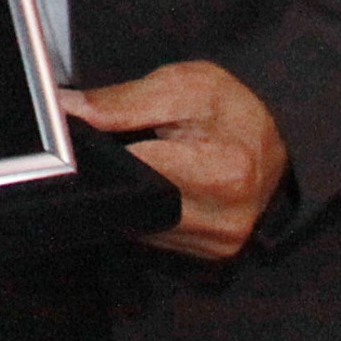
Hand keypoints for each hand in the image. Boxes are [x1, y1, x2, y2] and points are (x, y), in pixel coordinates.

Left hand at [61, 62, 288, 261]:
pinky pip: (155, 235)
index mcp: (220, 174)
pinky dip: (147, 210)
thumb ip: (120, 102)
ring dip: (131, 194)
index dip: (103, 151)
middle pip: (131, 204)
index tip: (90, 135)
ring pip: (138, 223)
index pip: (131, 172)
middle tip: (126, 146)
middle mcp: (221, 220)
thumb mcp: (182, 87)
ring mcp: (217, 243)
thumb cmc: (233, 110)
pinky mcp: (211, 254)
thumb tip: (65, 109)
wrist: (276, 139)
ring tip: (148, 161)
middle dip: (118, 174)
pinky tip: (159, 184)